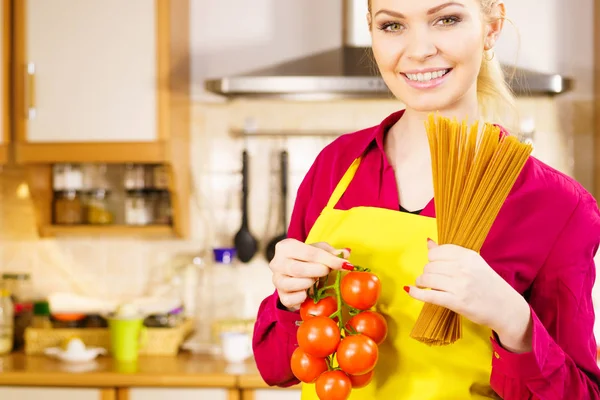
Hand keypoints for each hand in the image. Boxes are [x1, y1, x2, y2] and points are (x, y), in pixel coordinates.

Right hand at [269, 239, 351, 311]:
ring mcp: (276, 280)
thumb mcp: (319, 250)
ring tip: (315, 280)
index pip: (308, 252)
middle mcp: (276, 263)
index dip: (328, 259)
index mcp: (285, 247)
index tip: (344, 265)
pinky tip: (308, 292)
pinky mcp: (281, 296)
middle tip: (328, 272)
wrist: (295, 273)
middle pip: (299, 269)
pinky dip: (302, 297)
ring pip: (294, 284)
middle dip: (319, 271)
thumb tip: (346, 254)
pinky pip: (291, 299)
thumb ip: (332, 252)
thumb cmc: (307, 259)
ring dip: (310, 283)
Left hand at [406, 240, 532, 352]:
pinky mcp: (456, 302)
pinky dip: (416, 293)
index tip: (435, 266)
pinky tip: (411, 290)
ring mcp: (460, 285)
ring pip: (427, 278)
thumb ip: (450, 253)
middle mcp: (463, 268)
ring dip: (422, 282)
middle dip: (427, 272)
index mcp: (468, 256)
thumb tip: (428, 242)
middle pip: (430, 266)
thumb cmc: (489, 285)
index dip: (432, 259)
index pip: (437, 252)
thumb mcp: (474, 264)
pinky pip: (429, 295)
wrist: (506, 308)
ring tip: (425, 285)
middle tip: (432, 279)